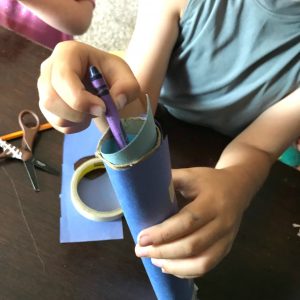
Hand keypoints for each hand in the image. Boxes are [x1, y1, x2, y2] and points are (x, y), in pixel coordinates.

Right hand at [38, 41, 141, 133]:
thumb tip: (116, 102)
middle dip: (78, 113)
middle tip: (100, 111)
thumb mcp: (125, 76)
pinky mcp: (46, 105)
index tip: (102, 108)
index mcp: (67, 53)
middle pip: (51, 99)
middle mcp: (49, 68)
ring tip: (93, 111)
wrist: (104, 84)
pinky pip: (56, 123)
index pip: (63, 78)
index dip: (80, 99)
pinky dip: (74, 126)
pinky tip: (85, 117)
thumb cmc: (112, 75)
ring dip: (77, 120)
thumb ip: (128, 87)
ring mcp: (44, 87)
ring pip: (52, 114)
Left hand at [135, 167, 251, 277]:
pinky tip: (169, 267)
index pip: (187, 221)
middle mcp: (222, 223)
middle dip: (163, 252)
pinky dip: (186, 271)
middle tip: (140, 251)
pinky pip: (207, 266)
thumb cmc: (209, 180)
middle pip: (192, 245)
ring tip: (153, 260)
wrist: (238, 188)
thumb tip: (142, 190)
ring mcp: (226, 238)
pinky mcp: (226, 248)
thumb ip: (169, 180)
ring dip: (174, 266)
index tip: (141, 238)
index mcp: (212, 202)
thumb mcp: (190, 174)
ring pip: (201, 262)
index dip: (163, 233)